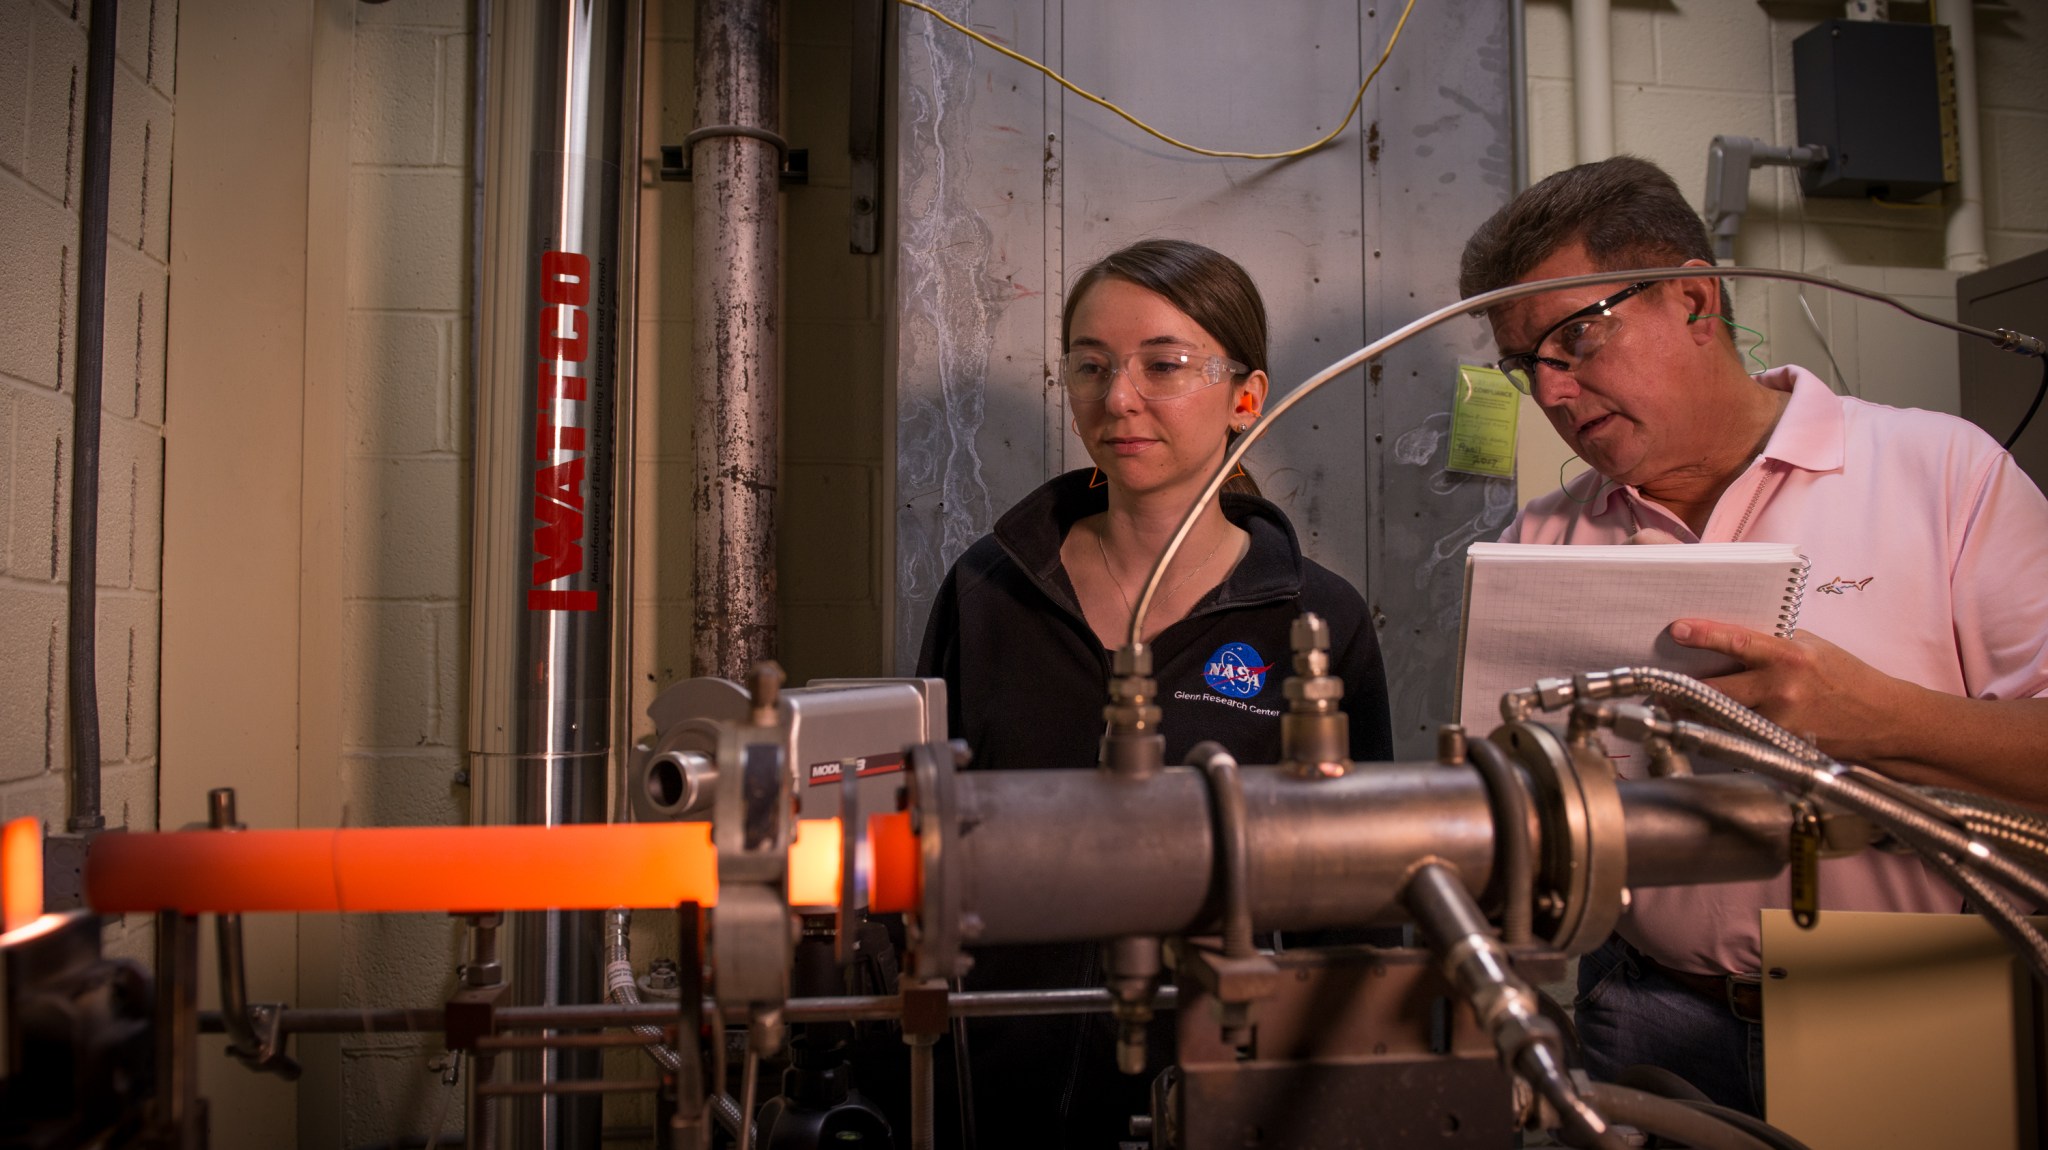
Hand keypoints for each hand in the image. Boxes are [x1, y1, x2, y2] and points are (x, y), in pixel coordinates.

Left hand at [1667, 619, 1906, 762]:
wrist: (1885, 720)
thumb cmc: (1846, 677)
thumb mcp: (1810, 647)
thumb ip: (1769, 642)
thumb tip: (1723, 637)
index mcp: (1790, 657)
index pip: (1738, 641)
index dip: (1704, 635)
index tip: (1677, 630)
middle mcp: (1783, 690)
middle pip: (1716, 690)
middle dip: (1683, 688)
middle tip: (1659, 686)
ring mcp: (1781, 722)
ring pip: (1721, 718)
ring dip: (1696, 713)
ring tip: (1673, 706)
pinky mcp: (1782, 747)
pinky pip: (1740, 738)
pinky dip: (1724, 732)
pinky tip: (1713, 727)